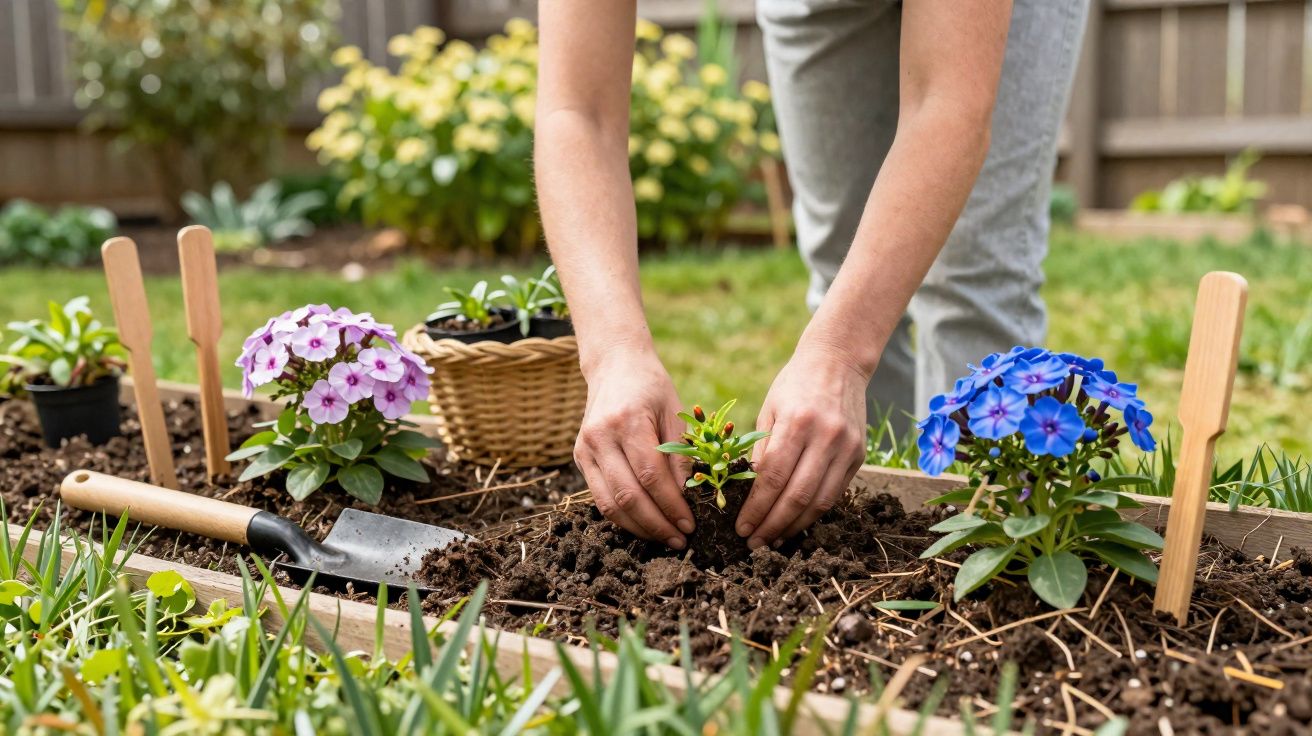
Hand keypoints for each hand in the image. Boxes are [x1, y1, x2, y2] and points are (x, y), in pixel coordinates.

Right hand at [575, 350, 694, 547]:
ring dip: (638, 528)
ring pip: (609, 504)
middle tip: (680, 539)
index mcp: (627, 421)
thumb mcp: (674, 412)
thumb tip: (690, 497)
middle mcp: (600, 437)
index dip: (671, 505)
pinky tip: (644, 525)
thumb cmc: (651, 387)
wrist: (614, 366)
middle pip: (628, 495)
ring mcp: (585, 449)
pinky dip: (622, 517)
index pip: (650, 476)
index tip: (691, 524)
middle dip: (656, 524)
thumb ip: (680, 454)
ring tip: (664, 538)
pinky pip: (600, 497)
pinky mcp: (580, 458)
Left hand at [736, 347, 868, 548]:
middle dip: (772, 525)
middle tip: (754, 544)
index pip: (773, 477)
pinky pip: (835, 493)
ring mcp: (847, 447)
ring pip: (820, 501)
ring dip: (794, 526)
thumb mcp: (769, 410)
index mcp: (796, 422)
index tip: (741, 528)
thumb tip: (749, 495)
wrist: (838, 361)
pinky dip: (814, 512)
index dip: (756, 508)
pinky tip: (796, 522)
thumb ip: (761, 451)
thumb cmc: (794, 384)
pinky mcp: (859, 455)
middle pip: (797, 495)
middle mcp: (825, 436)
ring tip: (773, 540)